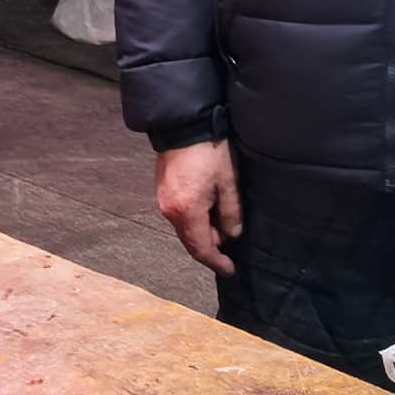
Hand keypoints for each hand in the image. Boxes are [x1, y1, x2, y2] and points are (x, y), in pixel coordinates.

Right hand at [151, 141, 243, 275]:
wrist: (184, 124)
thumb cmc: (210, 151)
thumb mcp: (229, 182)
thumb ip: (231, 212)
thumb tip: (232, 235)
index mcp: (187, 212)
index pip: (201, 248)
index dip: (216, 262)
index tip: (230, 269)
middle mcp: (169, 211)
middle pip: (190, 241)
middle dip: (210, 247)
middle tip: (230, 244)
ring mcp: (163, 200)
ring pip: (184, 228)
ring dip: (202, 232)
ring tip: (222, 224)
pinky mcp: (162, 189)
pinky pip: (178, 215)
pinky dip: (193, 219)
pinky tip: (207, 210)